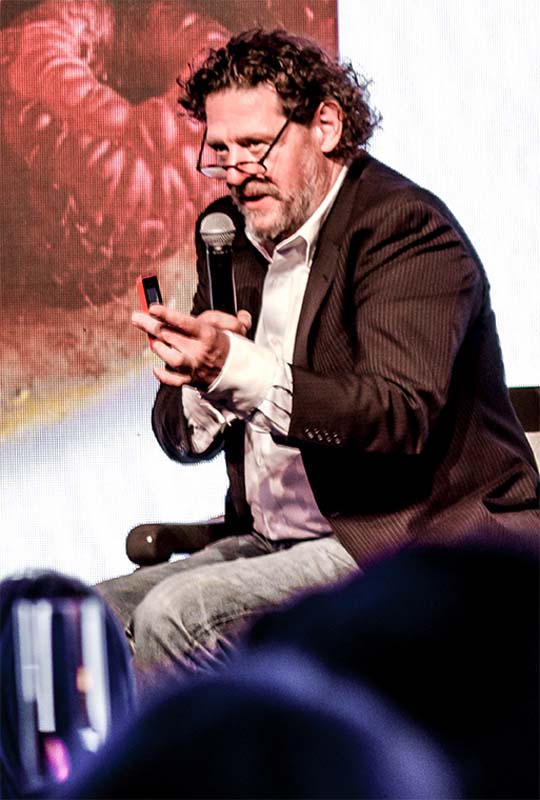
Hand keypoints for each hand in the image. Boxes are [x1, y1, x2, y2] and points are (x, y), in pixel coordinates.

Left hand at [131, 305, 251, 388]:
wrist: (241, 374)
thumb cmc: (233, 347)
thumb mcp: (235, 327)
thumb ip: (222, 318)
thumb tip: (213, 314)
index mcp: (209, 335)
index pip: (185, 323)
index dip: (167, 314)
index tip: (152, 308)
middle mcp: (199, 351)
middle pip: (170, 337)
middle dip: (151, 326)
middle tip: (136, 317)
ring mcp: (194, 367)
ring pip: (171, 359)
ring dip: (160, 349)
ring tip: (153, 342)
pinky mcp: (191, 380)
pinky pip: (174, 380)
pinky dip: (163, 376)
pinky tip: (155, 368)